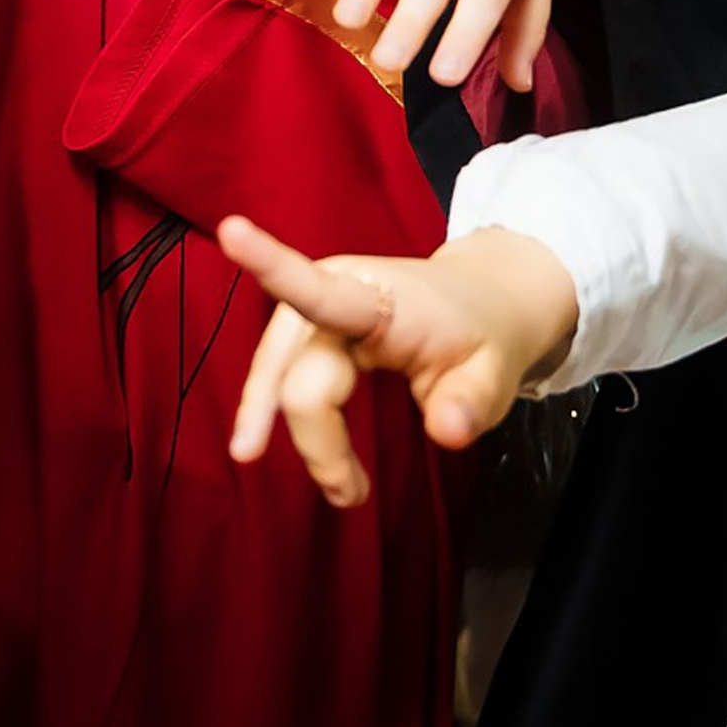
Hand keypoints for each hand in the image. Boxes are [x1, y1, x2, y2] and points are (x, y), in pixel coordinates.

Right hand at [220, 216, 577, 506]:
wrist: (482, 301)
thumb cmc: (482, 338)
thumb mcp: (495, 374)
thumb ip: (471, 403)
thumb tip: (449, 431)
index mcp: (381, 297)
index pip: (319, 291)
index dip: (270, 265)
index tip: (231, 230)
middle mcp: (335, 289)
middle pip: (296, 375)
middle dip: (317, 440)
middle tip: (353, 496)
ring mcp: (315, 306)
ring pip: (276, 375)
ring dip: (289, 431)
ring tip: (338, 488)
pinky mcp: (307, 324)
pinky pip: (276, 372)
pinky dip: (271, 410)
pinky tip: (262, 440)